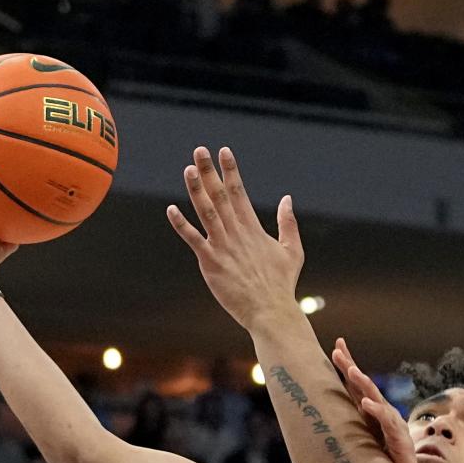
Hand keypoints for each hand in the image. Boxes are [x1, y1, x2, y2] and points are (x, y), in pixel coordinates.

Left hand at [166, 146, 302, 331]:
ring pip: (207, 212)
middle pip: (221, 196)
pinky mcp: (212, 264)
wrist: (271, 312)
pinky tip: (171, 210)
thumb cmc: (282, 285)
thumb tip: (287, 199)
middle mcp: (237, 234)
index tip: (223, 151)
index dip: (230, 171)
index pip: (239, 193)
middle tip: (199, 150)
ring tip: (189, 169)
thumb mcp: (292, 251)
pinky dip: (182, 225)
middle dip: (210, 171)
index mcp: (253, 229)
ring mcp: (223, 248)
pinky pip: (194, 240)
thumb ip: (288, 223)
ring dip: (197, 189)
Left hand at [331, 338, 427, 462]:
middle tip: (337, 351)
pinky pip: (389, 424)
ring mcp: (394, 430)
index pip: (358, 388)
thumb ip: (344, 436)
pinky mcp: (401, 444)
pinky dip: (377, 413)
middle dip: (352, 368)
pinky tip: (366, 404)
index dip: (349, 367)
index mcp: (372, 418)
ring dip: (364, 385)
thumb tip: (316, 426)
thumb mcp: (357, 450)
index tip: (337, 346)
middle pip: (367, 388)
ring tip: (352, 371)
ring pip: (378, 401)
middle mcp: (383, 419)